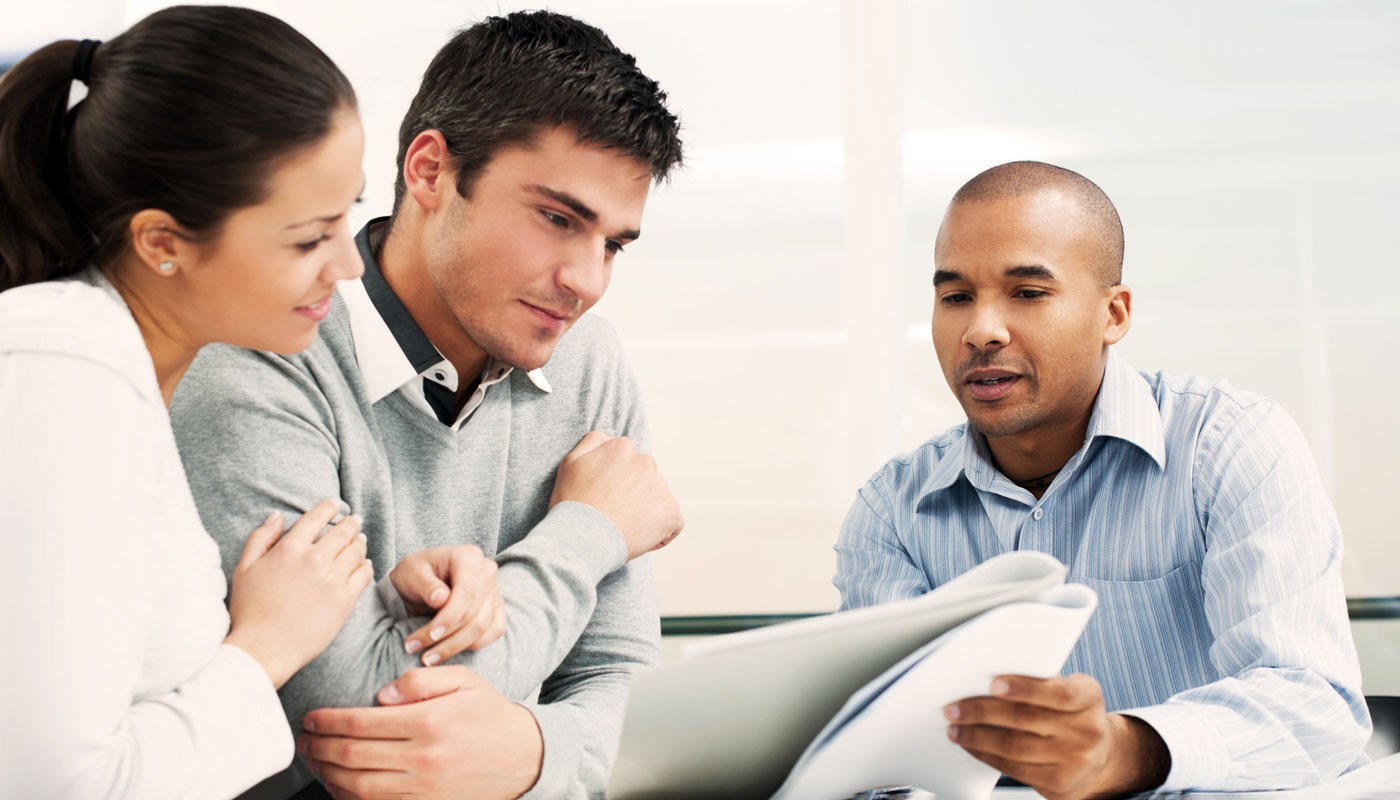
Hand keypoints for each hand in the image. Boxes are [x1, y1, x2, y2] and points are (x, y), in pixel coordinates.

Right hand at [224, 499, 373, 688]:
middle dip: (350, 523)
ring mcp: (333, 579)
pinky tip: (364, 565)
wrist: (264, 647)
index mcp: (290, 548)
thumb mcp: (244, 568)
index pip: (317, 517)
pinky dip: (366, 566)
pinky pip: (364, 575)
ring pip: (356, 551)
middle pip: (342, 532)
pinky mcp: (345, 600)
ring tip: (360, 540)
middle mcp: (315, 559)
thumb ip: (261, 538)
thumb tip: (277, 516)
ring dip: (360, 542)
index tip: (334, 505)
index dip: (329, 508)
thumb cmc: (249, 610)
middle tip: (355, 520)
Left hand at [299, 665, 543, 799]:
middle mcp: (422, 758)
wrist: (524, 757)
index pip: (361, 723)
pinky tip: (340, 787)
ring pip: (358, 787)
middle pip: (352, 757)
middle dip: (318, 749)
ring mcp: (423, 788)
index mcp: (428, 722)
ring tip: (315, 762)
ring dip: (328, 776)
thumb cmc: (490, 715)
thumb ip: (420, 681)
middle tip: (303, 740)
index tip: (311, 717)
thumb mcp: (463, 681)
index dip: (328, 721)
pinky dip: (351, 798)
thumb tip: (380, 694)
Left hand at [391, 545, 505, 665]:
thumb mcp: (410, 573)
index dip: (450, 618)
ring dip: (456, 647)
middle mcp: (487, 571)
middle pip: (476, 614)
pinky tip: (450, 650)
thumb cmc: (414, 575)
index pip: (466, 593)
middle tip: (423, 655)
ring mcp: (495, 590)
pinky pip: (494, 631)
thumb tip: (441, 598)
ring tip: (429, 658)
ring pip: (483, 627)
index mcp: (468, 557)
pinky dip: (473, 645)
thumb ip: (425, 584)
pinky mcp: (496, 607)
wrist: (420, 582)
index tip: (430, 636)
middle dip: (449, 639)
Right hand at [549, 431, 683, 559]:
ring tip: (625, 528)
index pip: (630, 463)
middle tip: (615, 514)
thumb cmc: (573, 503)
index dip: (619, 482)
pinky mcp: (671, 511)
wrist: (582, 537)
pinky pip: (673, 523)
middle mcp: (645, 462)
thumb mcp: (572, 461)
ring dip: (647, 512)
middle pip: (645, 480)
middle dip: (635, 495)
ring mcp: (660, 487)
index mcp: (623, 447)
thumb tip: (610, 440)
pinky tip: (641, 538)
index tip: (607, 496)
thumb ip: (593, 443)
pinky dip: (662, 532)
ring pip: (658, 500)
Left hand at [943, 673, 1169, 799]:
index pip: (1058, 692)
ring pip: (1015, 747)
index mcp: (1089, 698)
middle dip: (982, 712)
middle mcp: (1087, 731)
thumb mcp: (1069, 690)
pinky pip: (1014, 769)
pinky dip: (987, 756)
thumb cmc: (1071, 713)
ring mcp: (1075, 761)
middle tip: (953, 708)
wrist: (1101, 756)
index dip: (1024, 688)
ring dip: (977, 737)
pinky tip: (972, 746)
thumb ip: (1038, 682)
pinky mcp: (1059, 784)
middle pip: (1026, 719)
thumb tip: (983, 676)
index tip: (993, 684)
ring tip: (955, 728)